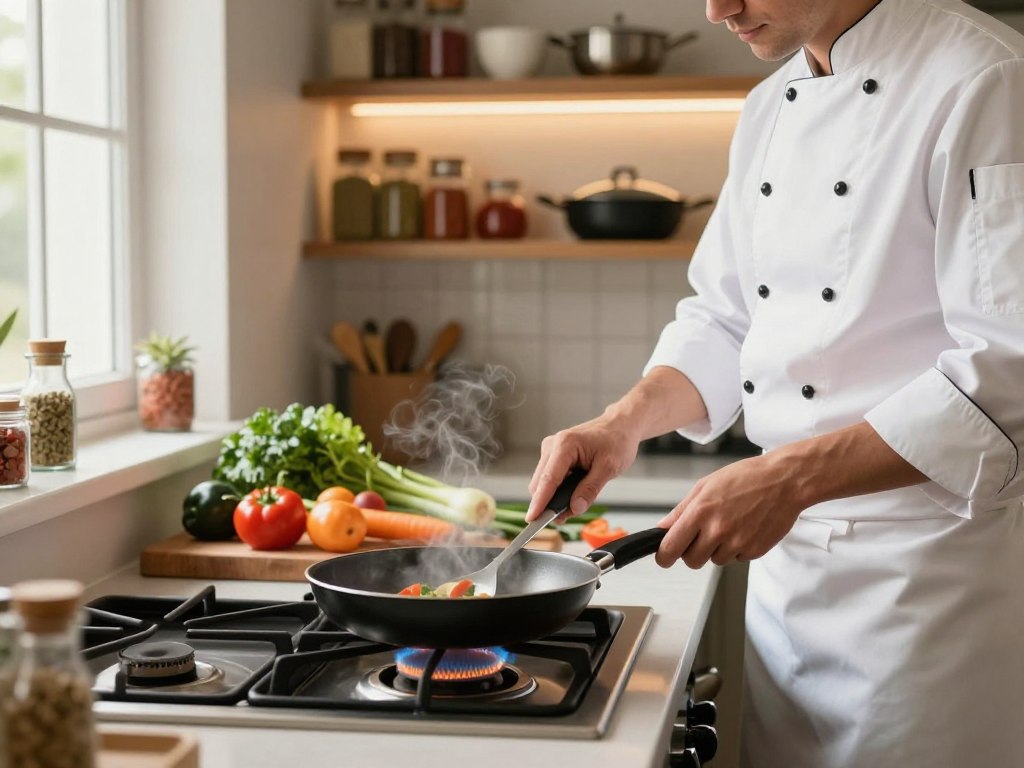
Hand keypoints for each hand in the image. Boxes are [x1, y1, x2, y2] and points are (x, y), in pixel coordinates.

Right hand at [526, 414, 641, 521]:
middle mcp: (553, 445)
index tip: (532, 519)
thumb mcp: (609, 467)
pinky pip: (550, 478)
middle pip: (541, 483)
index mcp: (565, 445)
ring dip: (554, 497)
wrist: (620, 426)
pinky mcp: (554, 455)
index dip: (539, 502)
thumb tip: (575, 508)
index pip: (548, 479)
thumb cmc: (616, 440)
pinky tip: (573, 493)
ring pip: (543, 482)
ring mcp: (552, 449)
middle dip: (549, 503)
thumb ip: (590, 489)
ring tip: (576, 503)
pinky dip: (558, 490)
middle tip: (567, 517)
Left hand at [655, 452, 805, 568]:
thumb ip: (682, 510)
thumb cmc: (747, 478)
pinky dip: (737, 548)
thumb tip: (664, 527)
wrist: (785, 481)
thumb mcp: (706, 485)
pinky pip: (737, 558)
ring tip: (730, 524)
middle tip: (701, 536)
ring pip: (715, 560)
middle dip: (692, 552)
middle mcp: (718, 530)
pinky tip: (745, 527)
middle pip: (692, 561)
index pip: (671, 547)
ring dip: (717, 548)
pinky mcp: (755, 550)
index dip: (664, 556)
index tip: (664, 557)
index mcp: (701, 512)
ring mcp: (738, 542)